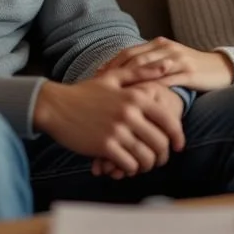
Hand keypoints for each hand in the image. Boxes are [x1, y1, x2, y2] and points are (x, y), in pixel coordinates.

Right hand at [32, 74, 185, 177]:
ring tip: (143, 165)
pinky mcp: (104, 146)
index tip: (178, 146)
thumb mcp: (113, 78)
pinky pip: (128, 164)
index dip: (177, 137)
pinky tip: (126, 166)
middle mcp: (130, 114)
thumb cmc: (85, 92)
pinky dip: (130, 169)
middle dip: (163, 156)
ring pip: (146, 157)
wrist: (55, 105)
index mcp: (136, 97)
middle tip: (158, 160)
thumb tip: (168, 65)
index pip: (168, 121)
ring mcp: (117, 131)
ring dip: (147, 165)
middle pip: (160, 143)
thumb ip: (142, 73)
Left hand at [98, 37, 233, 91]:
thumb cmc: (191, 69)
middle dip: (114, 72)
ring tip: (114, 96)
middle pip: (134, 59)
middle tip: (98, 87)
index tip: (95, 77)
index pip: (129, 52)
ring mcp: (177, 59)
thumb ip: (150, 66)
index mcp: (159, 44)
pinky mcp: (188, 72)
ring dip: (129, 82)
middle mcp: (166, 48)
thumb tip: (124, 77)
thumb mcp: (169, 63)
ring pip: (148, 68)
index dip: (111, 64)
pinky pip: (166, 80)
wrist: (221, 69)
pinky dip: (151, 90)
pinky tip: (140, 101)